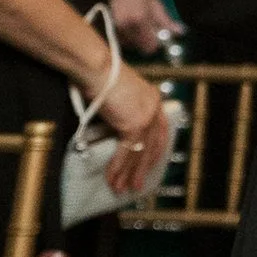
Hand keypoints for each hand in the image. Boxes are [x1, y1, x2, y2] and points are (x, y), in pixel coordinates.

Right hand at [89, 60, 171, 199]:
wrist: (96, 67)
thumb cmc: (100, 74)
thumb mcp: (119, 93)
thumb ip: (124, 109)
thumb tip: (116, 128)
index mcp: (153, 98)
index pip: (160, 130)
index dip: (155, 150)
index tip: (150, 165)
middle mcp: (154, 108)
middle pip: (151, 146)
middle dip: (142, 169)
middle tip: (137, 186)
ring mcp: (146, 117)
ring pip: (139, 152)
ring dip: (128, 173)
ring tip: (122, 189)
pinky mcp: (133, 124)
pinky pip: (126, 151)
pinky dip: (117, 167)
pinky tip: (112, 179)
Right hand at [108, 0, 181, 57]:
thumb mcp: (157, 3)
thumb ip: (166, 20)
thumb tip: (181, 31)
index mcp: (141, 19)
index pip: (151, 43)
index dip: (158, 45)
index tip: (162, 41)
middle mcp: (129, 26)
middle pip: (142, 47)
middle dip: (149, 44)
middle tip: (153, 35)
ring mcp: (119, 27)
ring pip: (133, 45)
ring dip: (139, 42)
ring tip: (143, 30)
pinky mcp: (113, 27)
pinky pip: (124, 41)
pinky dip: (130, 40)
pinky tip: (134, 31)